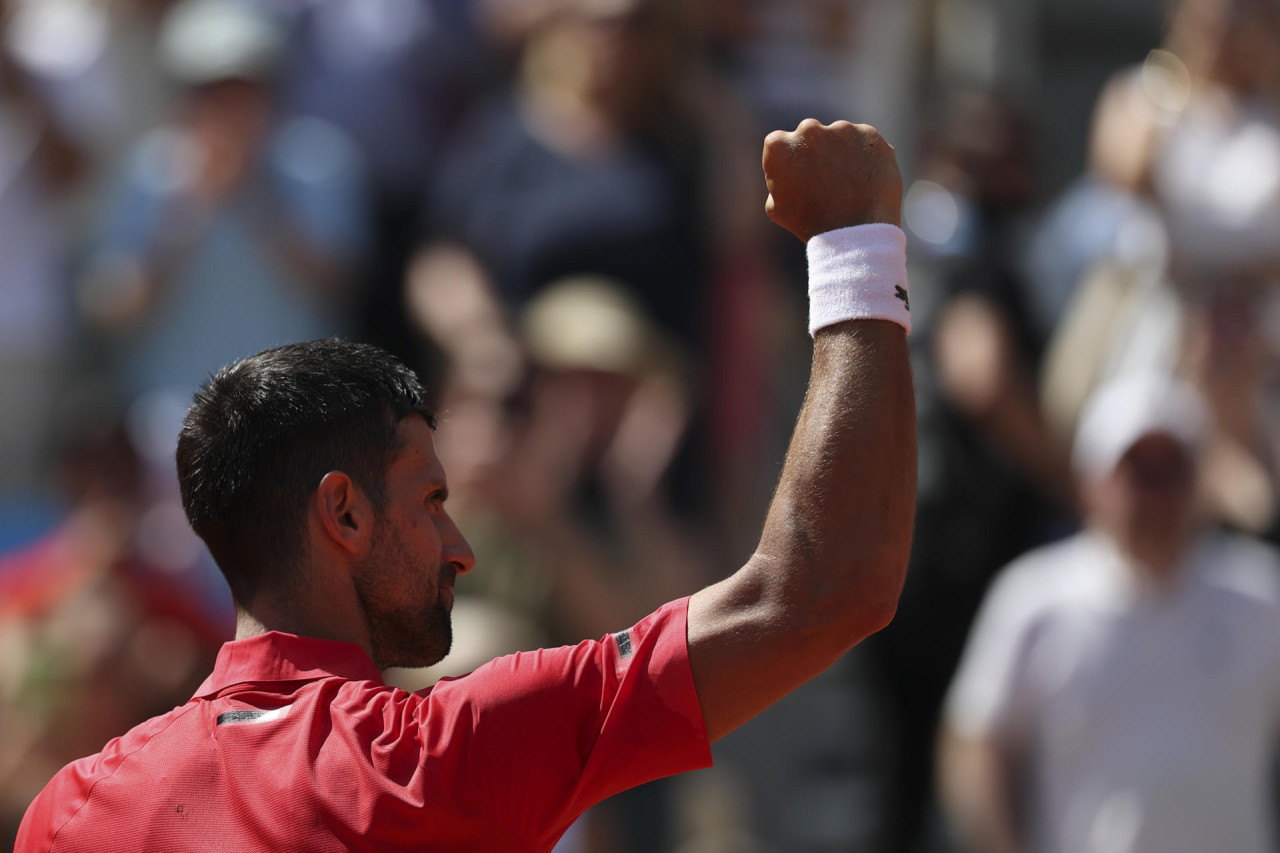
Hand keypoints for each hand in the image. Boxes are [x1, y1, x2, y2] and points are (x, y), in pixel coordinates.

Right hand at [763, 119, 902, 241]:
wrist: (855, 233)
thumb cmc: (811, 223)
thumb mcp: (776, 206)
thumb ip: (777, 177)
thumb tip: (788, 167)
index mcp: (779, 145)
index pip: (780, 144)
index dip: (789, 162)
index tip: (799, 179)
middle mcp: (808, 129)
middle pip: (810, 135)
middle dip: (816, 152)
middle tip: (826, 181)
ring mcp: (841, 129)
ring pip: (839, 137)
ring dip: (841, 153)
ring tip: (848, 185)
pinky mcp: (869, 134)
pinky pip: (864, 142)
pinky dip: (865, 156)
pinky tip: (865, 180)